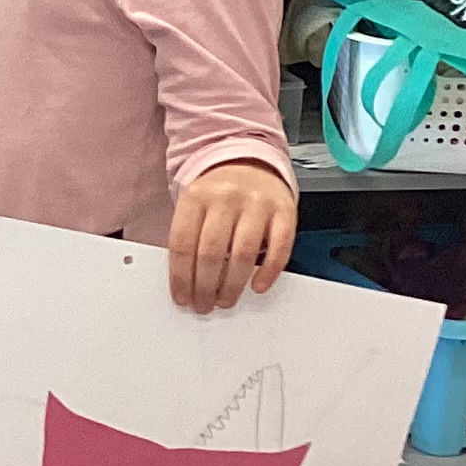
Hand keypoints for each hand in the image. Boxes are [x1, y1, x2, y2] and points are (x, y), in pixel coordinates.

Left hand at [165, 159, 295, 314]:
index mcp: (196, 196)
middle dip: (205, 286)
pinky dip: (268, 271)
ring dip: (232, 285)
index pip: (183, 244)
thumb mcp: (195, 205)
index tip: (182, 297)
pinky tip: (258, 286)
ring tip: (225, 300)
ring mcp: (257, 203)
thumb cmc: (219, 192)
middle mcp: (226, 197)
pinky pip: (279, 247)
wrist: (251, 161)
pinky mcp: (284, 210)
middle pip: (211, 252)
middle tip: (204, 304)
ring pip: (242, 253)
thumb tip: (184, 282)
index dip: (181, 277)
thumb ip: (189, 236)